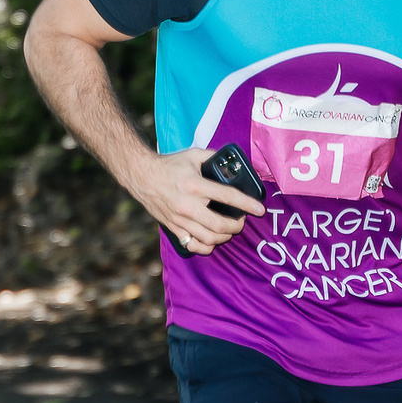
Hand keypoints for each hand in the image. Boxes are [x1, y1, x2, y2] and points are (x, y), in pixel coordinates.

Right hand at [133, 147, 267, 254]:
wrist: (141, 176)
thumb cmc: (169, 165)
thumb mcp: (193, 155)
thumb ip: (213, 157)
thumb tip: (231, 162)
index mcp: (195, 185)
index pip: (227, 197)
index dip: (247, 204)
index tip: (259, 209)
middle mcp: (188, 205)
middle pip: (220, 225)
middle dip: (237, 226)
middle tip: (242, 221)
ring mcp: (179, 219)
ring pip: (208, 239)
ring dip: (224, 237)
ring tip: (229, 230)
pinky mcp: (173, 228)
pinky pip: (193, 245)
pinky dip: (206, 247)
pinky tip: (213, 241)